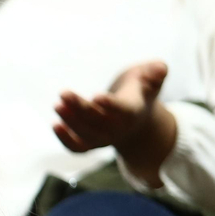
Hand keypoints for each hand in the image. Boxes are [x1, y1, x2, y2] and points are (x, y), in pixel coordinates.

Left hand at [53, 61, 177, 187]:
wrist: (136, 117)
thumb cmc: (139, 90)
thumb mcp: (149, 78)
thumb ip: (154, 72)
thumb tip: (160, 67)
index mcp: (134, 111)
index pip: (123, 110)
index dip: (111, 105)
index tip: (96, 96)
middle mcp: (119, 128)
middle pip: (99, 121)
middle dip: (81, 108)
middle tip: (64, 93)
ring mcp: (104, 139)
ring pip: (86, 136)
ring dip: (70, 122)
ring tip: (57, 105)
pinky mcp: (90, 144)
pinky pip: (77, 148)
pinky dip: (65, 140)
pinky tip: (55, 124)